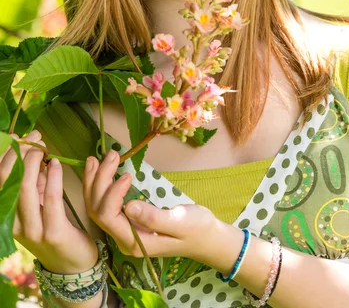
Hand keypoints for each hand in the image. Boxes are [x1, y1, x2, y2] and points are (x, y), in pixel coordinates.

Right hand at [0, 130, 97, 272]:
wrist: (73, 264)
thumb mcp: (39, 203)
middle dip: (18, 154)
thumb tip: (34, 154)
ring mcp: (31, 230)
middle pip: (6, 181)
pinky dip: (52, 177)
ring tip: (43, 148)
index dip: (5, 156)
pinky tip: (56, 164)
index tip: (18, 137)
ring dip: (33, 162)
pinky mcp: (53, 233)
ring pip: (24, 188)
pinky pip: (50, 199)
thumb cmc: (55, 228)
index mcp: (6, 215)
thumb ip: (35, 182)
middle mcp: (12, 224)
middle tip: (34, 138)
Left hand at [83, 149, 216, 261]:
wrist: (205, 238)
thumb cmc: (196, 229)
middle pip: (98, 210)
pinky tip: (100, 171)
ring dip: (94, 182)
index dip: (112, 193)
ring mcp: (124, 231)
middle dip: (99, 181)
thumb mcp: (180, 221)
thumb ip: (154, 217)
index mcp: (135, 242)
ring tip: (94, 159)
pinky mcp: (127, 221)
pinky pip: (106, 204)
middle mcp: (123, 238)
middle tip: (111, 155)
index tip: (128, 175)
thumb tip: (128, 206)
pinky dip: (101, 186)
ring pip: (97, 207)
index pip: (109, 216)